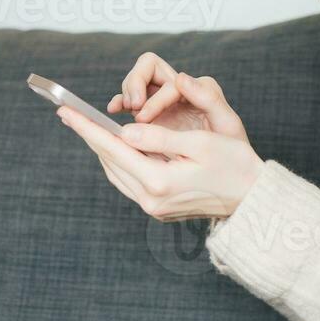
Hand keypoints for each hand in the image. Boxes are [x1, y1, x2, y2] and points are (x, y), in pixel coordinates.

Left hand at [57, 103, 264, 221]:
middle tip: (69, 114)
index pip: (113, 148)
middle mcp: (151, 199)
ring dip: (102, 149)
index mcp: (159, 181)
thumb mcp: (200, 143)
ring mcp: (154, 208)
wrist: (253, 198)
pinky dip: (119, 161)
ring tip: (88, 128)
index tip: (66, 111)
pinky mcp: (159, 209)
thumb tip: (124, 131)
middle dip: (90, 136)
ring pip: (116, 172)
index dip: (88, 127)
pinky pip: (129, 181)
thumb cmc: (234, 164)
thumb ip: (159, 137)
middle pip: (109, 161)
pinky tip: (117, 148)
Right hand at [107, 52, 250, 144]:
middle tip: (132, 106)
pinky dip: (120, 103)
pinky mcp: (153, 117)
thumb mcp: (226, 124)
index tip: (143, 116)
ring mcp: (164, 103)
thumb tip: (181, 77)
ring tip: (123, 112)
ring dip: (126, 94)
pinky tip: (114, 110)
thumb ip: (208, 99)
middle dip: (134, 83)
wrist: (230, 172)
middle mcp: (179, 91)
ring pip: (136, 84)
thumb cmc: (233, 148)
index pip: (167, 80)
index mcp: (198, 88)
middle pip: (147, 68)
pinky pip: (131, 103)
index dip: (154, 97)